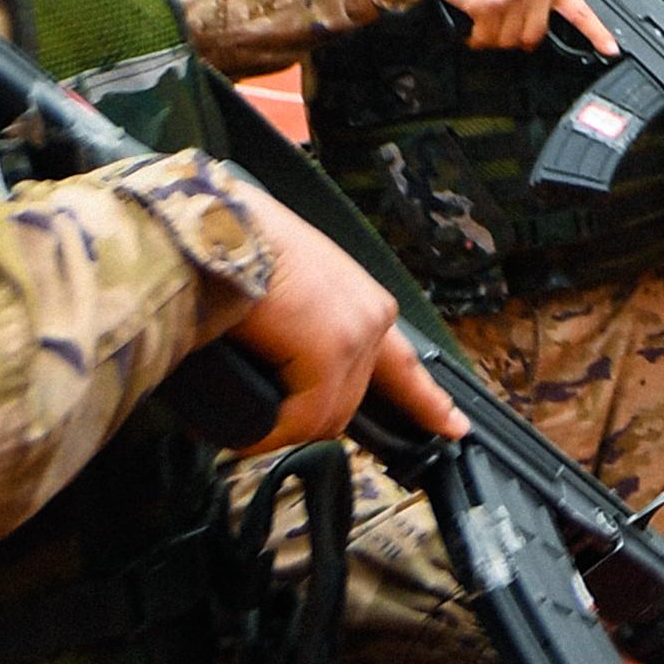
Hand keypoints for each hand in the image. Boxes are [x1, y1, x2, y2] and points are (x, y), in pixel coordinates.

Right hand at [218, 187, 451, 452]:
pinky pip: (302, 420)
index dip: (426, 399)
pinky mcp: (330, 351)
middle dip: (307, 423)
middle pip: (347, 403)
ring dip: (281, 428)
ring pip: (324, 417)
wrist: (210, 229)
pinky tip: (246, 433)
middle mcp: (371, 316)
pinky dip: (268, 434)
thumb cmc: (232, 255)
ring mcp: (356, 334)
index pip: (403, 363)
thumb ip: (301, 331)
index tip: (453, 426)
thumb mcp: (284, 294)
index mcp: (361, 302)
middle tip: (267, 429)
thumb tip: (280, 376)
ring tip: (241, 422)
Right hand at [414, 0, 605, 56]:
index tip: (611, 50)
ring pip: (510, 42)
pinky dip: (476, 37)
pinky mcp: (491, 4)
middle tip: (499, 17)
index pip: (580, 11)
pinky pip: (487, 39)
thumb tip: (546, 32)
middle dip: (513, 36)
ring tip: (485, 14)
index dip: (597, 33)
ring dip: (492, 37)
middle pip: (534, 38)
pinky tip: (473, 19)